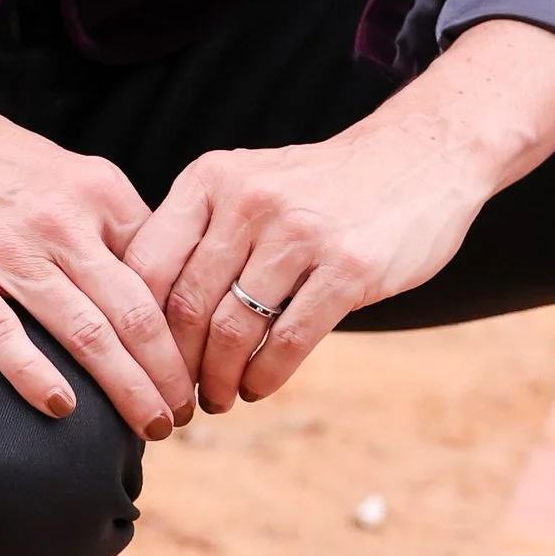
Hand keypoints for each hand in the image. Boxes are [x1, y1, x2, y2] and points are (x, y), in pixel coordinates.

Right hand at [0, 29, 193, 436]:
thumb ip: (112, 228)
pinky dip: (34, 373)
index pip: (164, 274)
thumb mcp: (70, 175)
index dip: (189, 329)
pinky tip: (62, 409)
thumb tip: (159, 292)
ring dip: (124, 386)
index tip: (201, 370)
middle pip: (135, 312)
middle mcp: (64, 221)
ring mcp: (9, 248)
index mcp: (101, 193)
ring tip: (149, 428)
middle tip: (184, 416)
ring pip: (84, 329)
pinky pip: (1, 332)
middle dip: (168, 373)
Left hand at [125, 19, 554, 410]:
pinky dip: (265, 377)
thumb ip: (201, 233)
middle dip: (175, 368)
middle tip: (176, 398)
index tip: (138, 366)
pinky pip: (289, 340)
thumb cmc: (322, 187)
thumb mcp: (249, 183)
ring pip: (233, 330)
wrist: (419, 156)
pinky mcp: (349, 267)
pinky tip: (259, 387)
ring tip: (218, 398)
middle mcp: (249, 200)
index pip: (148, 266)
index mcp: (211, 178)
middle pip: (187, 306)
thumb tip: (143, 315)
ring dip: (219, 380)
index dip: (135, 329)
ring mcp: (301, 233)